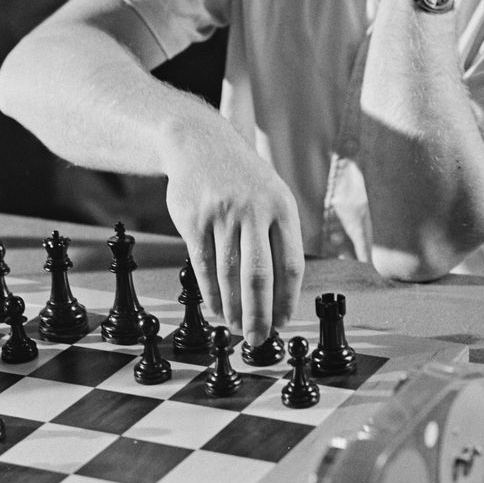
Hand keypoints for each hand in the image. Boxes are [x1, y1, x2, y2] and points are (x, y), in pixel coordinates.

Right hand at [163, 117, 303, 344]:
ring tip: (236, 328)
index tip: (284, 322)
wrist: (200, 143)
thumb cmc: (243, 179)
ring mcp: (222, 215)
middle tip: (258, 339)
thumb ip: (279, 237)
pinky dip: (211, 293)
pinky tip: (217, 309)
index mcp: (282, 207)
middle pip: (259, 275)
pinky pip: (203, 265)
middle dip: (260, 314)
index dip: (287, 299)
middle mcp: (254, 211)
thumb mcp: (272, 196)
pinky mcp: (194, 219)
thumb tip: (283, 293)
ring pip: (229, 274)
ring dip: (234, 308)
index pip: (289, 264)